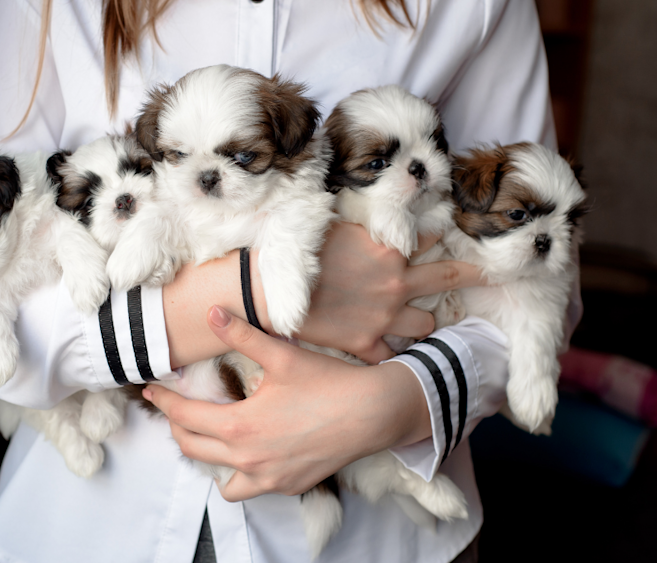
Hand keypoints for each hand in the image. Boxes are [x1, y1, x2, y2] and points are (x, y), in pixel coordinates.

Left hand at [142, 305, 431, 501]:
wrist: (373, 413)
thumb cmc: (328, 383)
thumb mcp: (281, 355)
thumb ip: (241, 335)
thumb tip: (211, 312)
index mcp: (239, 426)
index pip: (184, 417)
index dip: (164, 402)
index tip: (153, 391)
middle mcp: (248, 458)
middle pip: (193, 449)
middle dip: (178, 427)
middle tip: (176, 409)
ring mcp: (268, 478)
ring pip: (220, 479)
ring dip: (208, 458)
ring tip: (213, 435)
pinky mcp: (288, 486)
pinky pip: (250, 487)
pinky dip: (241, 473)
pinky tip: (251, 451)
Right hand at [294, 222, 483, 363]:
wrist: (268, 292)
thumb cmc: (298, 254)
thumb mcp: (336, 226)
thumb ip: (368, 225)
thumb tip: (385, 208)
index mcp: (389, 251)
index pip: (430, 237)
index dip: (441, 236)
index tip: (453, 238)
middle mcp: (395, 284)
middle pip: (449, 277)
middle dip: (476, 274)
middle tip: (495, 275)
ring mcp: (384, 317)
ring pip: (426, 323)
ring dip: (424, 320)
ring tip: (419, 321)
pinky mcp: (365, 343)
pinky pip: (392, 357)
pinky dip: (393, 357)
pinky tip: (395, 359)